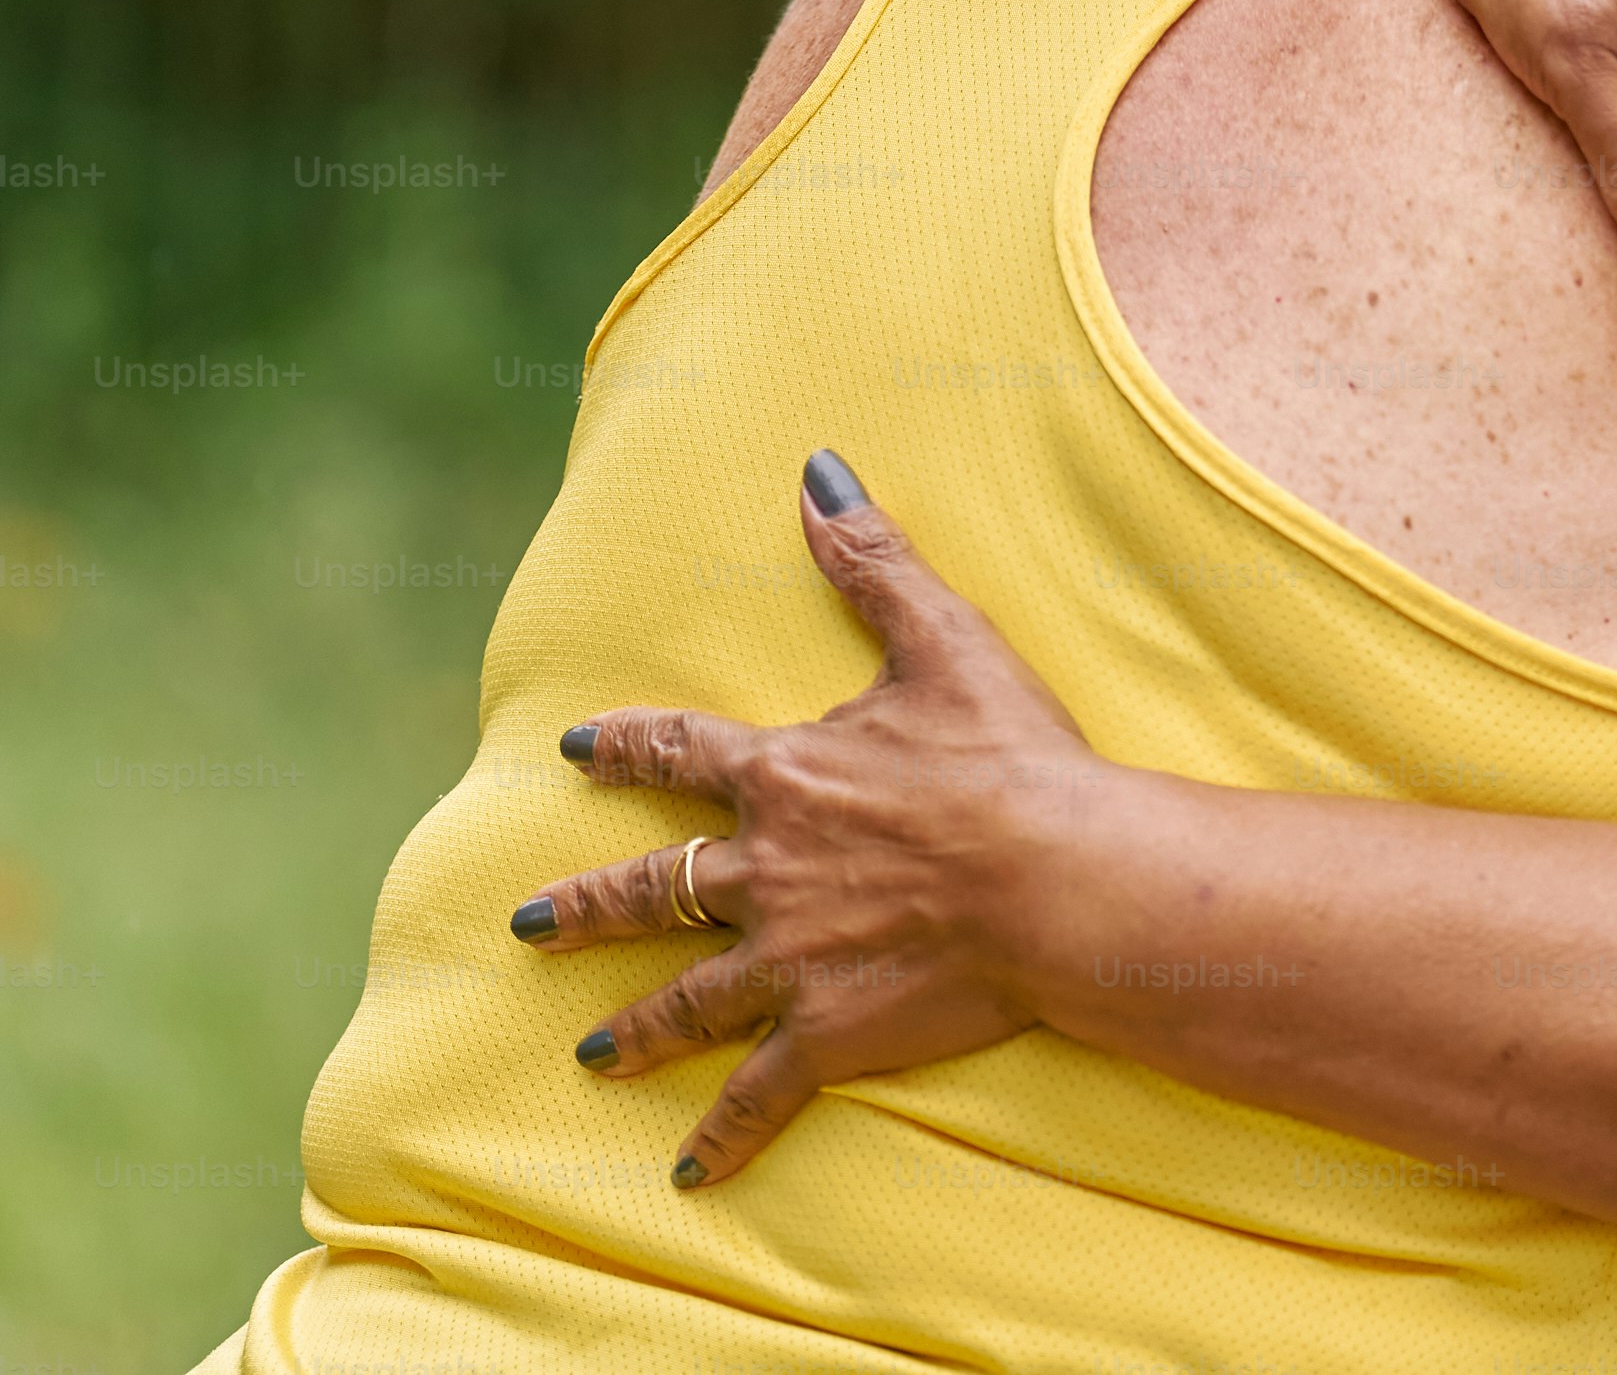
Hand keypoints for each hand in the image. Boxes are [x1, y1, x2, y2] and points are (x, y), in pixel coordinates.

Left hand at [511, 452, 1108, 1187]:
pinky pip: (761, 1092)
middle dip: (588, 904)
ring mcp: (790, 960)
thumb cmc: (1011, 758)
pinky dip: (725, 1135)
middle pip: (656, 887)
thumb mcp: (944, 640)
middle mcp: (766, 871)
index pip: (682, 751)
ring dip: (638, 1027)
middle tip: (529, 923)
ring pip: (689, 997)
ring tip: (592, 1055)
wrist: (1059, 879)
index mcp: (787, 775)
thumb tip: (816, 470)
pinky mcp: (830, 1032)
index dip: (629, 744)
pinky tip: (690, 1172)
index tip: (578, 746)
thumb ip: (874, 561)